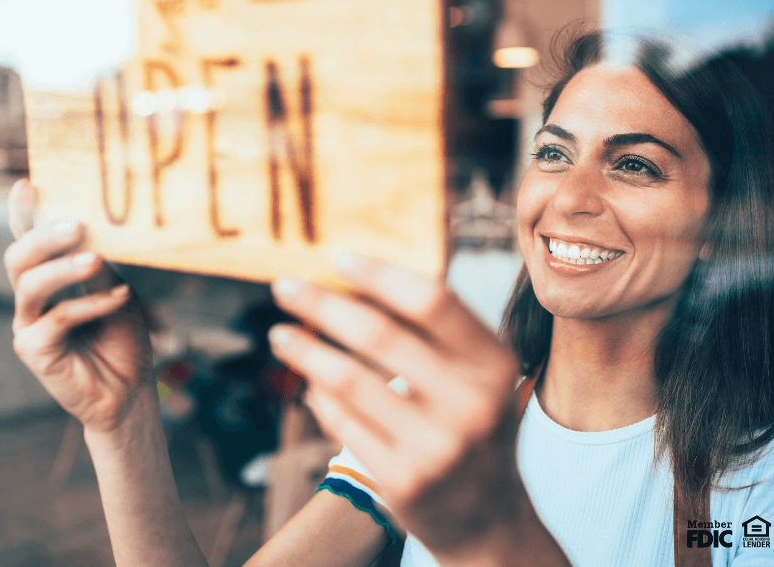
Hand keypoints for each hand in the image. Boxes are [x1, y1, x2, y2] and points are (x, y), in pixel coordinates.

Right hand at [4, 179, 153, 433]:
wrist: (131, 392)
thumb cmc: (123, 339)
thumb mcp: (118, 292)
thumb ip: (102, 266)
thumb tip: (95, 230)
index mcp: (49, 280)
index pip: (30, 241)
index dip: (23, 214)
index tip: (27, 184)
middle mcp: (32, 299)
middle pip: (19, 257)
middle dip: (43, 236)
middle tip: (77, 224)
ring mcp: (28, 325)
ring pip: (30, 284)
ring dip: (63, 267)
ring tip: (95, 258)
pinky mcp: (34, 351)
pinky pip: (57, 319)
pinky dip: (90, 305)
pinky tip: (120, 298)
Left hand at [267, 253, 522, 557]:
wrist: (485, 516)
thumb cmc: (471, 423)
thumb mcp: (477, 375)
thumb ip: (434, 332)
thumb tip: (356, 280)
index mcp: (493, 364)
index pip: (430, 300)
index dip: (378, 273)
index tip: (336, 257)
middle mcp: (472, 404)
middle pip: (379, 333)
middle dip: (322, 304)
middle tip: (284, 286)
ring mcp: (437, 447)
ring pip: (348, 379)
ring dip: (305, 349)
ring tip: (280, 334)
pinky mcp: (403, 481)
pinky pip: (342, 422)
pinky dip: (319, 395)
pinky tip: (309, 381)